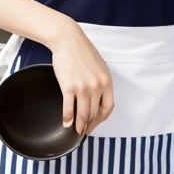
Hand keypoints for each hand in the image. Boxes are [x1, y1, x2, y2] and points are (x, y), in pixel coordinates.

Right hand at [50, 20, 113, 135]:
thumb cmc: (83, 52)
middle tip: (83, 130)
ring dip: (79, 126)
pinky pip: (69, 108)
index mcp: (107, 81)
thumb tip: (97, 99)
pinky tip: (66, 123)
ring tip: (74, 132)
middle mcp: (97, 86)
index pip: (108, 107)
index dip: (101, 119)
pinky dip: (67, 118)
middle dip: (89, 124)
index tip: (95, 124)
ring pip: (83, 114)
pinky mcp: (69, 87)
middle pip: (94, 113)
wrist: (68, 41)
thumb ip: (100, 83)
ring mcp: (83, 87)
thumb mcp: (99, 67)